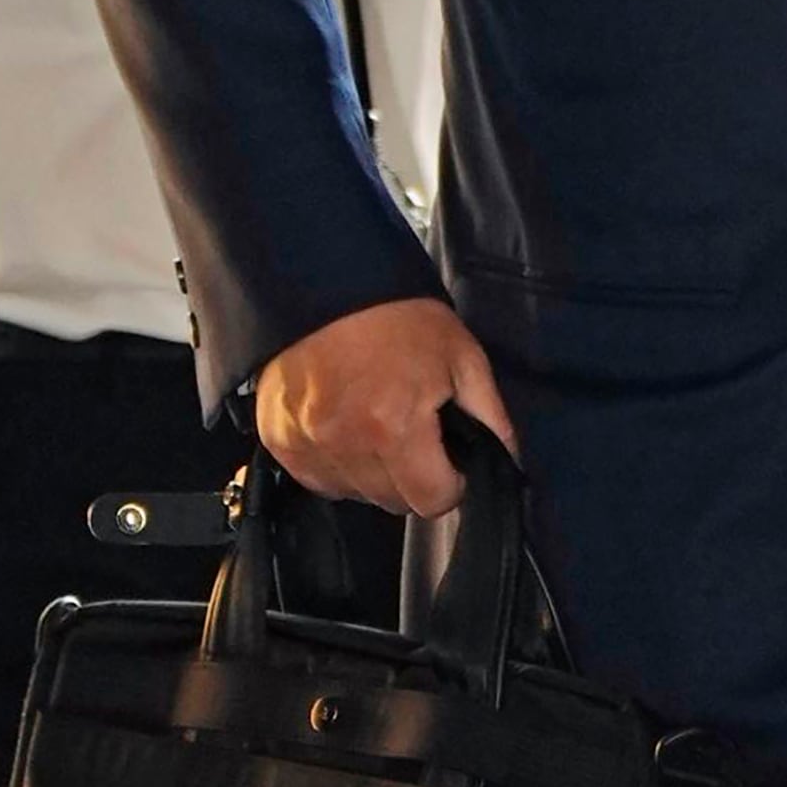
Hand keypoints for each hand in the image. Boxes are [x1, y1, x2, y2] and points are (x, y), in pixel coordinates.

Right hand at [253, 295, 514, 517]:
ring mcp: (306, 445)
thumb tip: (507, 464)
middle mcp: (345, 444)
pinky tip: (345, 427)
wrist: (324, 283)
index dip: (450, 483)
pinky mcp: (279, 441)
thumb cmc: (399, 317)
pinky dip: (337, 465)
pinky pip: (320, 480)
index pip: (432, 502)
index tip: (449, 459)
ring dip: (373, 474)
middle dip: (413, 478)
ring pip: (356, 494)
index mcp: (395, 427)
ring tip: (376, 424)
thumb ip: (491, 419)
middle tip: (413, 432)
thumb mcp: (462, 358)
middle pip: (394, 502)